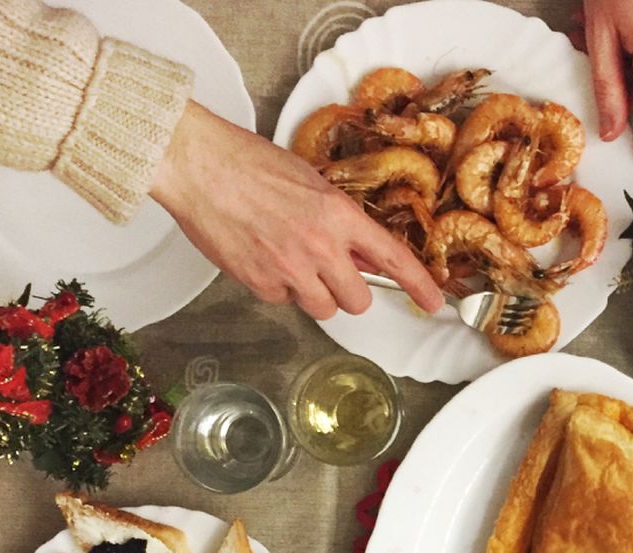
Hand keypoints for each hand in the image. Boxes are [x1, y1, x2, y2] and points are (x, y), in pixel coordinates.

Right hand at [150, 102, 443, 319]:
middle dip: (349, 291)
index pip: (393, 258)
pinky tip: (263, 257)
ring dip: (315, 293)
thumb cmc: (248, 163)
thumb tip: (361, 252)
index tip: (434, 301)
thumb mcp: (311, 182)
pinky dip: (279, 287)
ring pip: (323, 309)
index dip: (418, 284)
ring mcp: (289, 269)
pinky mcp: (260, 284)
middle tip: (333, 273)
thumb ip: (340, 220)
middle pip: (357, 301)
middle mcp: (319, 246)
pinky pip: (284, 301)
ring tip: (292, 261)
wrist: (198, 165)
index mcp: (338, 215)